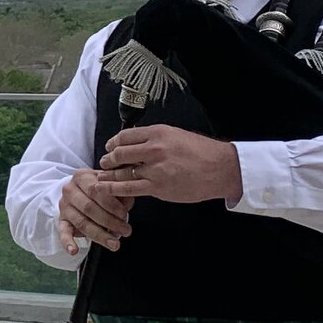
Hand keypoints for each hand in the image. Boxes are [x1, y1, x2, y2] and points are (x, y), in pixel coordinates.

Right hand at [59, 167, 133, 255]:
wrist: (78, 190)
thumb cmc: (101, 188)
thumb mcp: (110, 183)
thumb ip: (119, 191)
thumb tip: (126, 205)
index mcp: (82, 177)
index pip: (95, 190)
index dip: (111, 204)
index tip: (125, 215)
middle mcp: (69, 190)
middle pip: (89, 208)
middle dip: (109, 221)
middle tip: (126, 231)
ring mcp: (64, 206)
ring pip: (81, 222)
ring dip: (99, 235)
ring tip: (115, 244)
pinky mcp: (61, 220)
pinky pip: (63, 232)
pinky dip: (67, 242)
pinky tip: (73, 251)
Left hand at [100, 125, 242, 205]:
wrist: (221, 169)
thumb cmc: (202, 152)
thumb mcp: (176, 135)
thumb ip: (155, 138)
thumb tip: (136, 142)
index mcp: (157, 133)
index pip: (125, 136)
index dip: (113, 143)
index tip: (110, 147)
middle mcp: (153, 149)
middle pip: (119, 153)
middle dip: (108, 159)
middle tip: (104, 163)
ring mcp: (154, 169)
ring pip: (122, 172)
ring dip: (108, 175)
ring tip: (102, 177)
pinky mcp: (157, 188)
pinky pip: (128, 189)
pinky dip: (113, 189)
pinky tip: (105, 189)